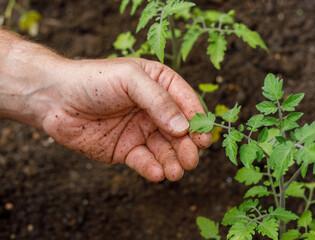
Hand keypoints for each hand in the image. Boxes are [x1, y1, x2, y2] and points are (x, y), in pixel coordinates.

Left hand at [41, 57, 210, 180]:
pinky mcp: (126, 150)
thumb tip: (184, 126)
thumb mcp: (129, 79)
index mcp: (160, 85)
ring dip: (173, 162)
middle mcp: (154, 110)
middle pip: (180, 131)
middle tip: (191, 160)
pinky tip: (157, 174)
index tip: (204, 137)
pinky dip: (152, 168)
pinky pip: (144, 161)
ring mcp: (141, 131)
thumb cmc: (93, 80)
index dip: (197, 120)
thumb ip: (158, 101)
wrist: (54, 99)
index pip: (187, 103)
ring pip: (165, 150)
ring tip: (176, 172)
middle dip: (188, 146)